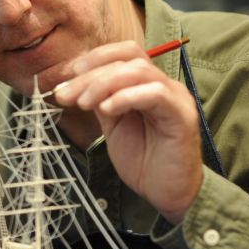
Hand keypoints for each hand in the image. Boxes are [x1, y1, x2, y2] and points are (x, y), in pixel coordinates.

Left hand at [54, 41, 202, 223]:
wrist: (168, 193)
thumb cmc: (144, 161)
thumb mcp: (113, 125)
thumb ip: (101, 101)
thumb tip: (75, 84)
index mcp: (147, 85)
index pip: (124, 54)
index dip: (94, 59)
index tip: (68, 75)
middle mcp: (164, 86)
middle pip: (128, 59)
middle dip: (91, 74)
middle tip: (66, 94)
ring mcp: (175, 99)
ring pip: (139, 71)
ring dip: (104, 83)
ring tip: (83, 103)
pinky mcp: (182, 116)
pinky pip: (156, 94)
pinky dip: (127, 97)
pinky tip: (107, 109)